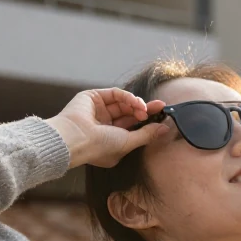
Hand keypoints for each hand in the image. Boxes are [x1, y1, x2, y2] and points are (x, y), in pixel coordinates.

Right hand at [47, 88, 170, 168]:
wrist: (75, 139)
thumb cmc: (99, 146)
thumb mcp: (128, 142)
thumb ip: (146, 134)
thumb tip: (164, 129)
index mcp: (111, 139)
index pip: (132, 126)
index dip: (147, 121)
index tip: (162, 115)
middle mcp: (104, 125)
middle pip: (129, 113)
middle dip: (145, 110)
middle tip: (159, 107)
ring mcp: (98, 111)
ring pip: (123, 102)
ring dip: (136, 104)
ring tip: (144, 109)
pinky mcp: (93, 97)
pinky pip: (115, 94)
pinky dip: (127, 97)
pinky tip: (135, 103)